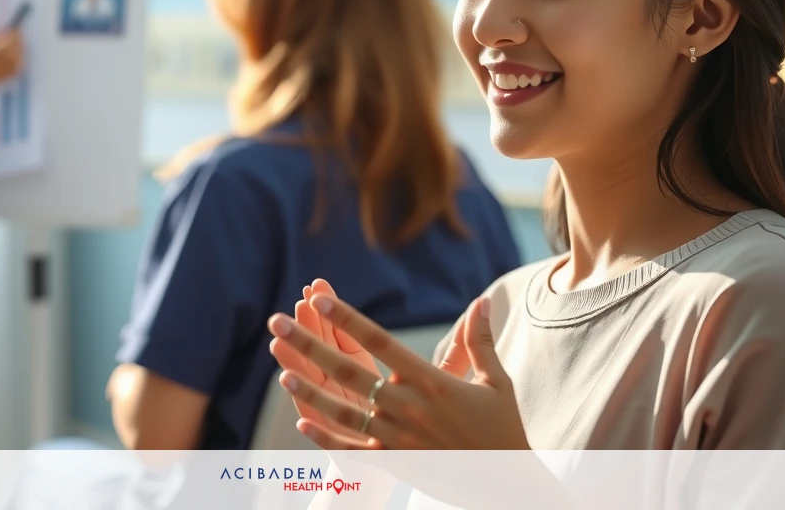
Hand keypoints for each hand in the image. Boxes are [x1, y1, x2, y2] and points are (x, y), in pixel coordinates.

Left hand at [267, 293, 528, 449]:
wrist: (507, 485)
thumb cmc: (503, 429)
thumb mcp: (496, 382)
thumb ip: (478, 340)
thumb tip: (482, 300)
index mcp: (431, 381)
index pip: (379, 341)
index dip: (346, 318)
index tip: (318, 299)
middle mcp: (409, 406)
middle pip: (349, 371)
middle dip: (309, 345)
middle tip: (277, 322)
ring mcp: (398, 437)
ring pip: (343, 412)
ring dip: (310, 392)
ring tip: (282, 372)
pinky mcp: (395, 463)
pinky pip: (354, 449)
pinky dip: (326, 438)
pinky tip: (302, 423)